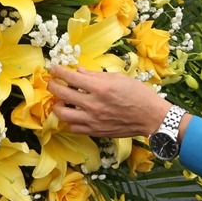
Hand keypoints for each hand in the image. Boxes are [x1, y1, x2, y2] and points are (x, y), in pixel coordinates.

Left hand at [49, 66, 171, 137]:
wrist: (150, 117)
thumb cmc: (137, 94)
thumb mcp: (118, 78)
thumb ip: (96, 75)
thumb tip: (78, 71)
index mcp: (100, 88)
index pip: (71, 78)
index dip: (59, 72)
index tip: (54, 68)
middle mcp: (94, 104)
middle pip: (62, 94)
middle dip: (52, 86)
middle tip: (51, 82)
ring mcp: (93, 120)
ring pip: (63, 114)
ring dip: (57, 105)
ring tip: (59, 100)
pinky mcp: (95, 131)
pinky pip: (74, 127)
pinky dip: (70, 120)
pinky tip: (72, 114)